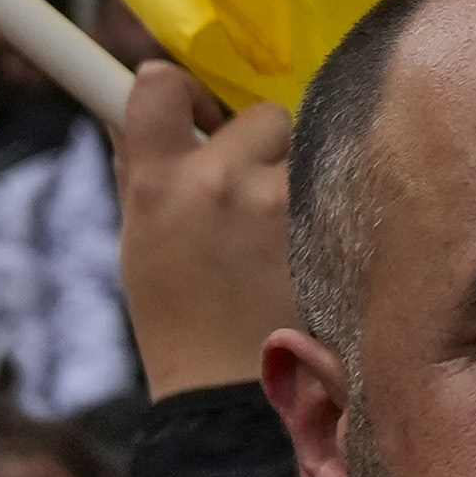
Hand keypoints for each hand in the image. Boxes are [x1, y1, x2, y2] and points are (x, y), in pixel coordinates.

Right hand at [115, 61, 298, 397]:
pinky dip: (327, 208)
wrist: (228, 391)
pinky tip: (308, 247)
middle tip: (249, 191)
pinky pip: (335, 187)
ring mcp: (279, 202)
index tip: (192, 111)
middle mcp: (218, 180)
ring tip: (281, 229)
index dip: (178, 90)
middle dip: (259, 145)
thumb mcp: (140, 242)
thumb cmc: (179, 320)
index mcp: (157, 183)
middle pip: (259, 112)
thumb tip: (147, 110)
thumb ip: (144, 170)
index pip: (160, 84)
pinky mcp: (326, 226)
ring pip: (308, 149)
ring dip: (297, 176)